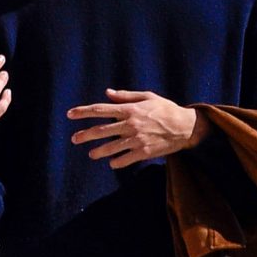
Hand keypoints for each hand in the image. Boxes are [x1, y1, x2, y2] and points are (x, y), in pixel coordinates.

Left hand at [66, 89, 205, 168]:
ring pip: (110, 148)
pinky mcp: (144, 152)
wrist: (186, 127)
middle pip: (100, 130)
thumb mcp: (147, 97)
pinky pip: (124, 160)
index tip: (70, 114)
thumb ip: (125, 96)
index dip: (83, 112)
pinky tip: (112, 162)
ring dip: (98, 152)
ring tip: (91, 154)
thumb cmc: (165, 109)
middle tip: (74, 139)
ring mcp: (136, 139)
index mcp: (129, 109)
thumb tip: (107, 93)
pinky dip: (116, 162)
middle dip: (84, 135)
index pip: (100, 110)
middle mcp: (130, 124)